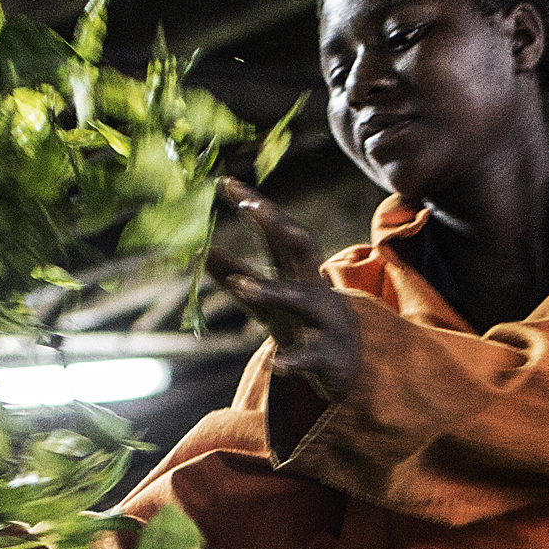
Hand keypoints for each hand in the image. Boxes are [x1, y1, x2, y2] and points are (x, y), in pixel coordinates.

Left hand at [204, 179, 358, 423]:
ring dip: (272, 291)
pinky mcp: (327, 355)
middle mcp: (313, 285)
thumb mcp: (265, 300)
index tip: (226, 182)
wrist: (348, 366)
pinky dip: (294, 360)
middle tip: (249, 207)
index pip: (277, 230)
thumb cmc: (300, 323)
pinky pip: (311, 356)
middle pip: (301, 247)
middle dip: (278, 225)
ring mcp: (323, 318)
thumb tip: (201, 250)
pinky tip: (276, 365)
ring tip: (240, 285)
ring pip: (301, 299)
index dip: (255, 206)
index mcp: (298, 269)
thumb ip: (236, 275)